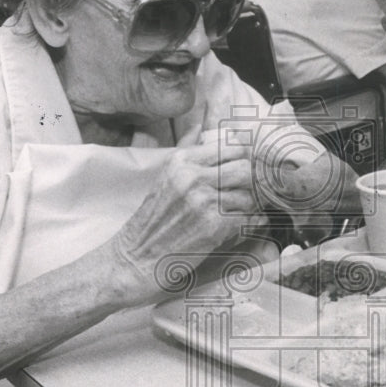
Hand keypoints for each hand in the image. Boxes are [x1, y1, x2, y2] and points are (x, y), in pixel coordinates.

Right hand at [108, 124, 260, 283]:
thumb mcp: (164, 177)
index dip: (243, 157)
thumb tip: (200, 127)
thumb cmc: (151, 220)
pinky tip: (238, 226)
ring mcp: (204, 201)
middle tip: (246, 191)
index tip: (243, 167)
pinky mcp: (214, 226)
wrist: (135, 259)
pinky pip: (247, 218)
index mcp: (181, 161)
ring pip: (249, 195)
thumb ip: (185, 150)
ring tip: (239, 211)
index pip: (230, 146)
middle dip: (250, 181)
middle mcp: (193, 177)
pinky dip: (248, 223)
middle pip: (245, 167)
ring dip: (249, 205)